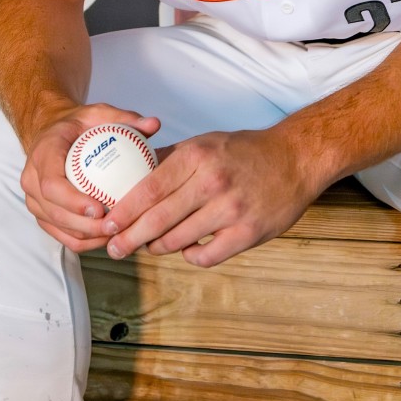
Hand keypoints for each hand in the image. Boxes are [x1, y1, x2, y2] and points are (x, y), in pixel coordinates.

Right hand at [21, 104, 160, 252]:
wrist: (53, 134)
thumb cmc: (78, 125)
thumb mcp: (99, 114)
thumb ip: (125, 118)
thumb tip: (154, 125)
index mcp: (43, 154)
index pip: (51, 184)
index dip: (73, 201)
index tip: (100, 208)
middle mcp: (31, 179)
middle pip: (54, 212)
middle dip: (85, 226)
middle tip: (116, 227)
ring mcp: (34, 200)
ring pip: (58, 228)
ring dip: (87, 237)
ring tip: (117, 235)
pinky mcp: (42, 214)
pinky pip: (61, 235)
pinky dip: (84, 241)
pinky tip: (109, 238)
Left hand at [102, 125, 322, 267]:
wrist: (295, 159)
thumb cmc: (245, 151)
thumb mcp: (204, 143)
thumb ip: (169, 159)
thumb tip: (129, 172)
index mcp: (196, 157)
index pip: (147, 190)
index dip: (122, 212)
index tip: (106, 225)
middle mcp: (212, 182)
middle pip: (157, 219)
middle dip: (129, 239)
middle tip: (114, 249)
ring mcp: (231, 210)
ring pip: (178, 241)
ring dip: (157, 248)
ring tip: (149, 247)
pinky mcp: (248, 233)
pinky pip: (206, 256)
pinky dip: (190, 257)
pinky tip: (187, 250)